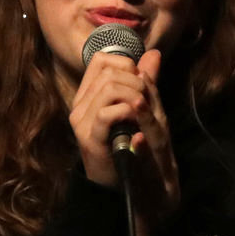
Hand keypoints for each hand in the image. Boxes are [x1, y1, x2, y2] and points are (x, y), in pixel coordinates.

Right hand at [67, 48, 179, 235]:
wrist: (130, 181)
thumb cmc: (134, 143)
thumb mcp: (143, 107)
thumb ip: (145, 81)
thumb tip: (154, 54)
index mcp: (89, 95)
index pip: (102, 60)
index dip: (127, 64)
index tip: (141, 82)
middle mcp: (80, 104)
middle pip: (109, 72)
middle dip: (137, 81)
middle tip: (148, 100)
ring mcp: (81, 121)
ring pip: (109, 88)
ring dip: (136, 94)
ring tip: (144, 111)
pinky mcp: (89, 137)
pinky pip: (108, 112)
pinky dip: (129, 111)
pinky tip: (137, 122)